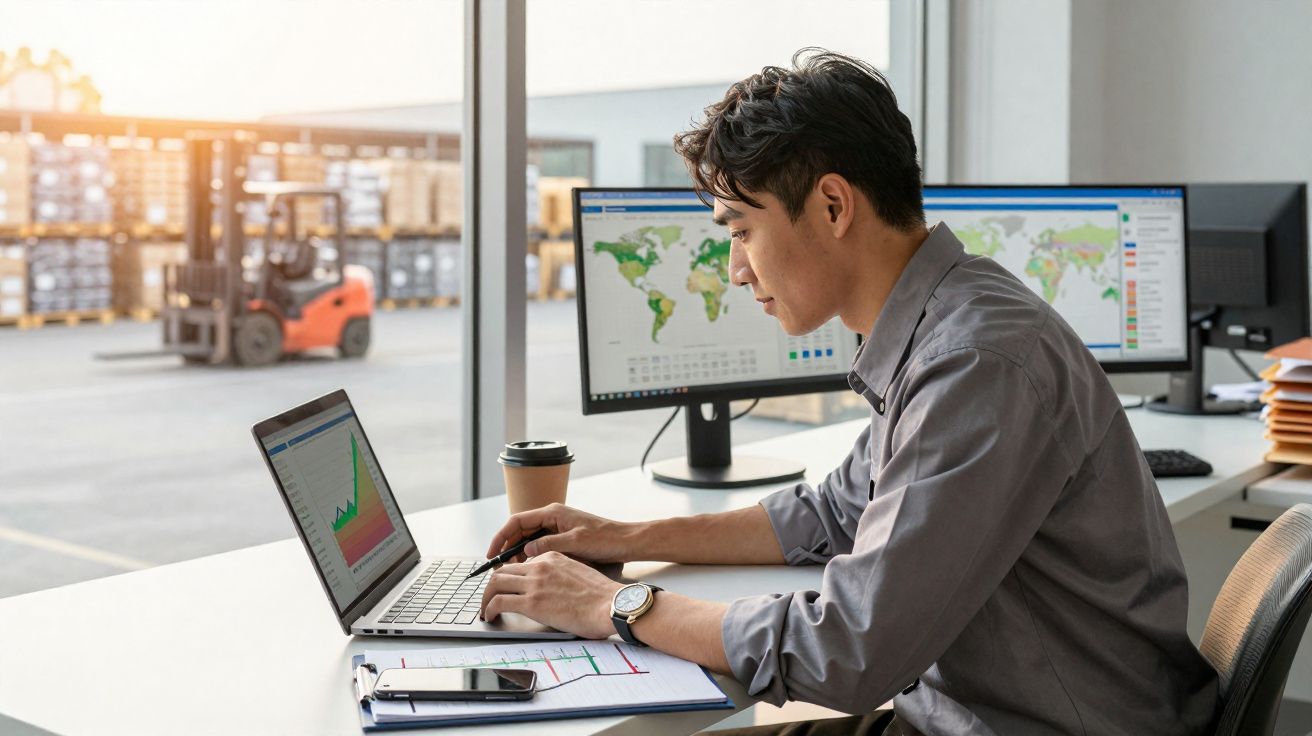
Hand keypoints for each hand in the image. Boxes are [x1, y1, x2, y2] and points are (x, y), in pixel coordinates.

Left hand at [479, 551, 622, 639]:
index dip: (508, 576)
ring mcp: (534, 584)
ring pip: (495, 584)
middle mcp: (540, 566)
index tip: (505, 588)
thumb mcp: (579, 573)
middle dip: (491, 586)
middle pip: (503, 571)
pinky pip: (498, 602)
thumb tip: (552, 588)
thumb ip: (561, 575)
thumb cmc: (602, 596)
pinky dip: (489, 609)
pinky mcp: (531, 603)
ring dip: (486, 598)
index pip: (520, 563)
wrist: (611, 605)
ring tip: (485, 610)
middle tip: (489, 598)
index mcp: (552, 557)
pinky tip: (490, 616)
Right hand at [486, 503, 637, 563]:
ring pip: (528, 538)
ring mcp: (557, 526)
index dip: (501, 537)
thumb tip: (525, 550)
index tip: (491, 553)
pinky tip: (528, 568)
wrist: (625, 542)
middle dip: (506, 547)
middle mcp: (552, 517)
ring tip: (511, 570)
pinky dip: (530, 555)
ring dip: (517, 552)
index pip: (517, 521)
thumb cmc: (604, 539)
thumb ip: (548, 545)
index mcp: (552, 513)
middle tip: (497, 566)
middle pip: (520, 530)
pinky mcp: (563, 536)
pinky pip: (539, 544)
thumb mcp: (575, 543)